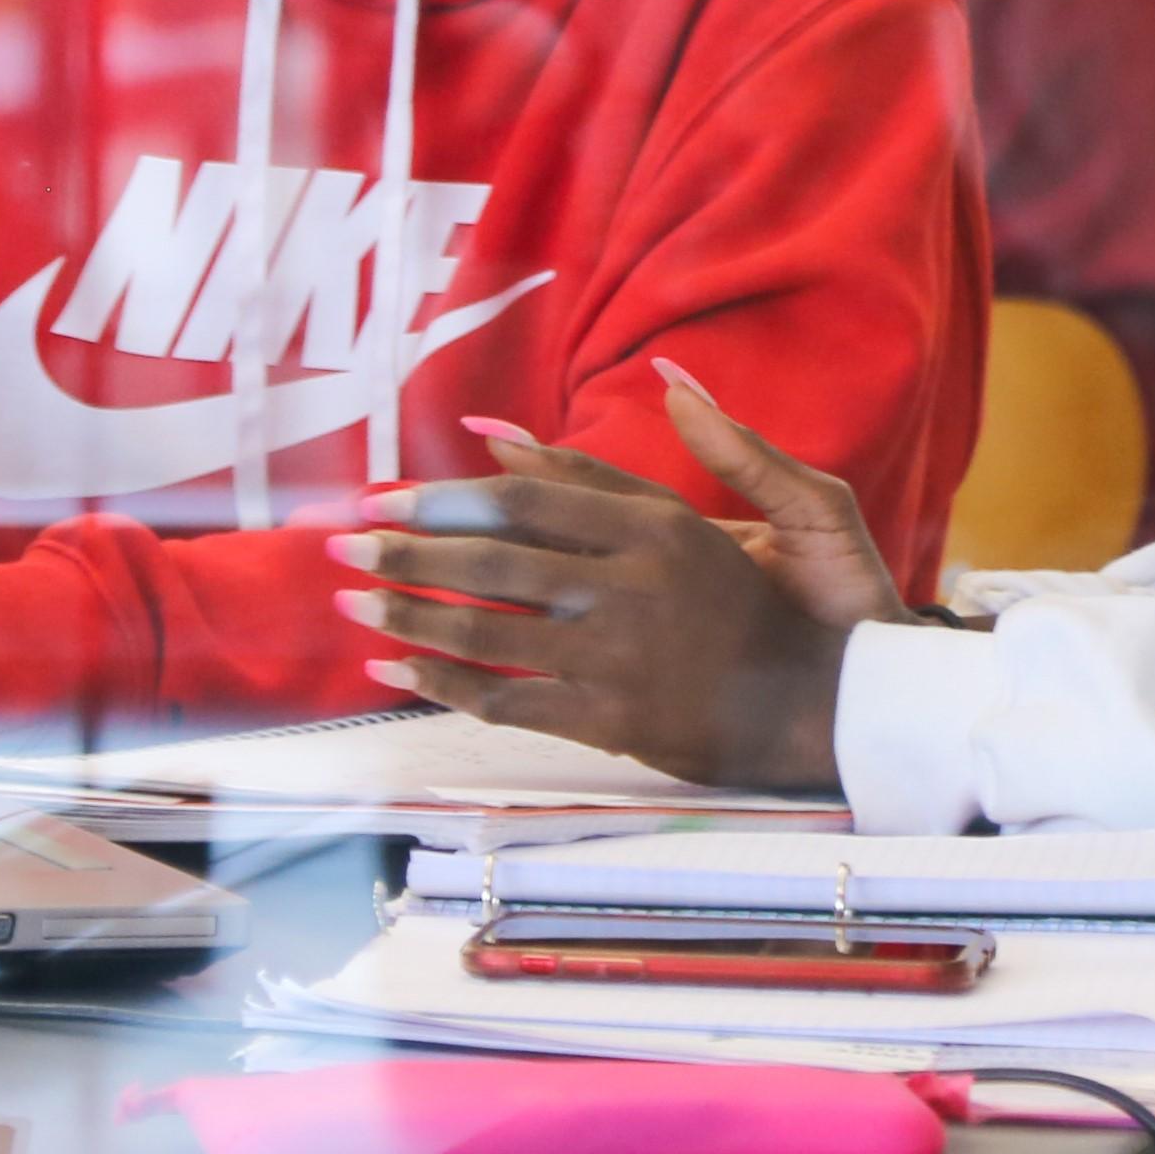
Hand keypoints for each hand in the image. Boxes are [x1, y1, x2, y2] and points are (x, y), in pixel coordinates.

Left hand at [323, 372, 874, 794]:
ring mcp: (616, 658)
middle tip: (338, 543)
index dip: (444, 497)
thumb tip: (500, 433)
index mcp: (650, 527)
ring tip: (350, 602)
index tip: (384, 495)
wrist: (816, 703)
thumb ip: (599, 473)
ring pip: (487, 634)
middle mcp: (627, 588)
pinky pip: (507, 702)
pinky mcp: (609, 720)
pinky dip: (443, 687)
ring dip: (408, 616)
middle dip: (405, 551)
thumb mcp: (688, 516)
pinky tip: (394, 673)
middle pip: (491, 562)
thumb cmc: (751, 601)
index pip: (523, 501)